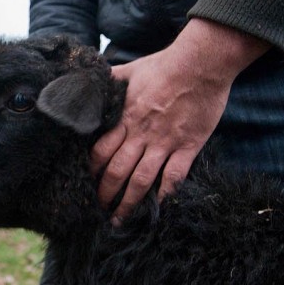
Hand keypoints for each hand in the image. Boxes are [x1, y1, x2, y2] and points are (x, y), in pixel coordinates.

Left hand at [91, 19, 269, 225]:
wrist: (201, 64)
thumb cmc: (163, 66)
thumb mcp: (128, 71)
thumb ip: (109, 81)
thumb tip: (88, 81)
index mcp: (124, 118)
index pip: (100, 151)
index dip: (91, 171)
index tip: (83, 184)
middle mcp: (141, 134)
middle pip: (116, 171)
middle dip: (105, 194)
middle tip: (97, 211)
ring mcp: (165, 142)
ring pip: (141, 180)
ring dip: (129, 203)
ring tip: (120, 220)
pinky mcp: (188, 146)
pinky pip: (174, 176)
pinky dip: (165, 195)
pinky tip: (157, 209)